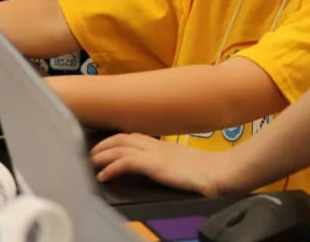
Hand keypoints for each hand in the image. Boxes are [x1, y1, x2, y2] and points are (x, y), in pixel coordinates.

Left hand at [90, 133, 227, 196]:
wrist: (219, 173)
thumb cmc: (204, 171)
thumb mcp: (180, 162)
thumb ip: (166, 161)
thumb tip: (159, 166)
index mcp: (161, 144)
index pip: (132, 135)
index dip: (115, 138)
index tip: (104, 143)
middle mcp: (156, 145)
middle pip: (123, 137)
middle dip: (104, 143)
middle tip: (90, 152)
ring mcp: (155, 153)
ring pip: (121, 146)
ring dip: (103, 153)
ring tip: (91, 161)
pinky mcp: (155, 165)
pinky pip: (127, 162)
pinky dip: (112, 167)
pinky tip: (103, 175)